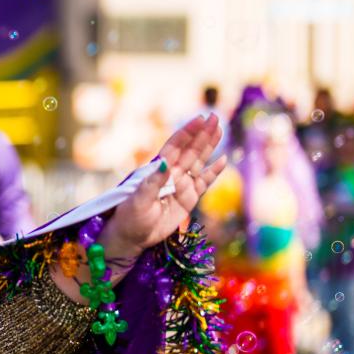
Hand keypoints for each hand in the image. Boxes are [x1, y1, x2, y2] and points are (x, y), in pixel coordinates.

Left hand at [101, 113, 226, 273]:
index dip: (186, 132)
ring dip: (209, 147)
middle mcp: (171, 174)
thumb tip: (165, 163)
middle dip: (202, 134)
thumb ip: (153, 182)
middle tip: (215, 117)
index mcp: (157, 170)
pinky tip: (223, 160)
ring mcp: (181, 186)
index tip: (199, 119)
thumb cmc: (130, 217)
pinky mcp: (189, 199)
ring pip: (199, 162)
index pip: (174, 147)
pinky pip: (203, 182)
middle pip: (190, 150)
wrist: (132, 236)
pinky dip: (213, 172)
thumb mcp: (139, 199)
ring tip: (219, 130)